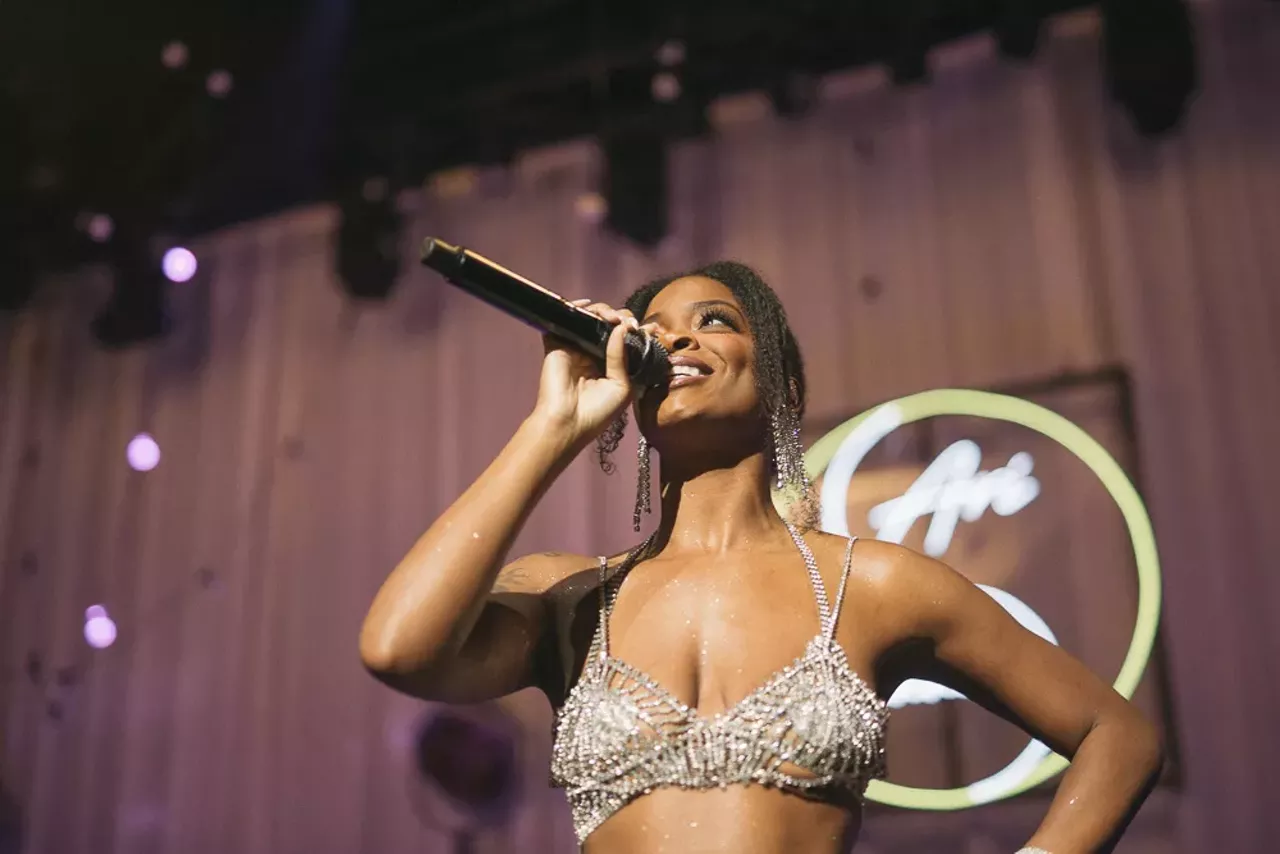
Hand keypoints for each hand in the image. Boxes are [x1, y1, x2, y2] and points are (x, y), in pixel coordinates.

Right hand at [530, 300, 639, 444]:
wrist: (568, 423)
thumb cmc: (598, 412)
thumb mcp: (622, 386)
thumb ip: (623, 356)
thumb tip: (622, 327)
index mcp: (612, 366)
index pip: (627, 341)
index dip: (638, 330)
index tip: (650, 328)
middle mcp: (595, 354)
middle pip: (610, 325)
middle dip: (622, 318)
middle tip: (630, 325)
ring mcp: (576, 347)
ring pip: (590, 318)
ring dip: (604, 311)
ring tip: (612, 319)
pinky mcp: (558, 344)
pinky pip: (565, 319)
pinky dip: (574, 308)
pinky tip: (586, 307)